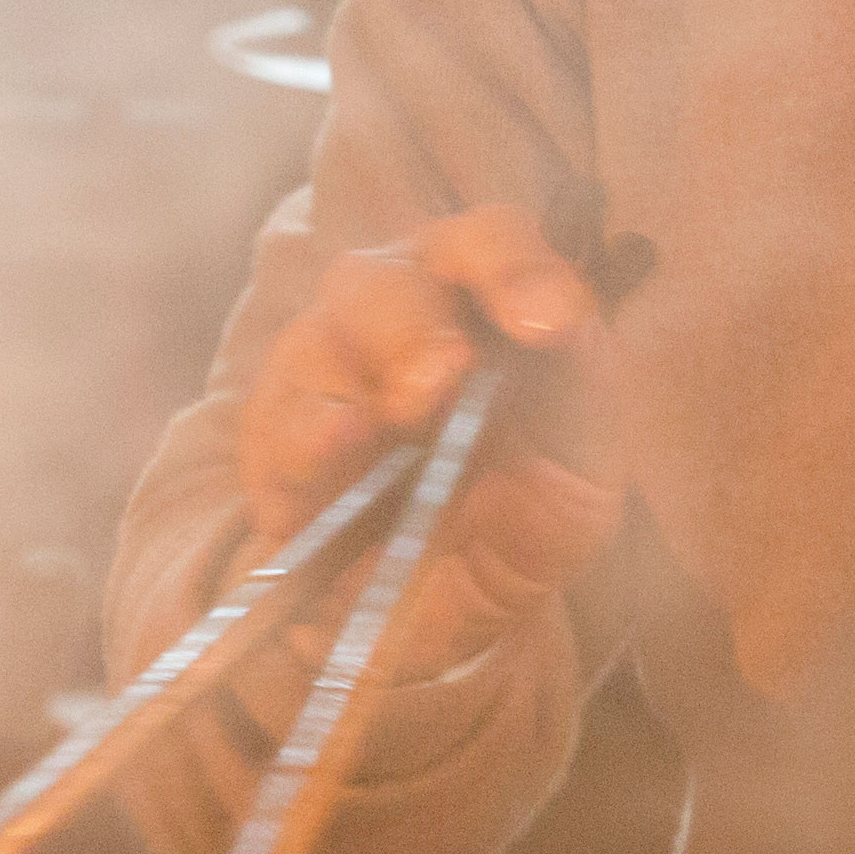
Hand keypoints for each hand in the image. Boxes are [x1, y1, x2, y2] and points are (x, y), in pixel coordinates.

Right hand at [234, 206, 629, 673]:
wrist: (449, 613)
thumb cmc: (524, 520)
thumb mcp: (582, 480)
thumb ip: (582, 408)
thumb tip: (558, 344)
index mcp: (480, 298)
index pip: (489, 239)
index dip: (515, 267)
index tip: (550, 324)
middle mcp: (394, 312)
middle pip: (384, 278)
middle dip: (412, 327)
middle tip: (443, 379)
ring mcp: (323, 368)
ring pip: (316, 337)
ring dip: (349, 379)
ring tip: (380, 424)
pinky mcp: (273, 441)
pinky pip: (271, 425)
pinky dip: (301, 443)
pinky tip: (329, 467)